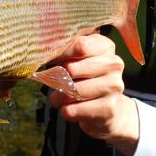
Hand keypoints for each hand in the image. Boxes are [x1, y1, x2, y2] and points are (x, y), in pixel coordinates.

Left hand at [49, 34, 139, 155]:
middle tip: (52, 83)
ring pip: (71, 91)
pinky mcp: (109, 108)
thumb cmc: (86, 78)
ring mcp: (114, 86)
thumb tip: (41, 53)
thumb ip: (64, 51)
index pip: (78, 45)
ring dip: (58, 97)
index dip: (58, 54)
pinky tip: (70, 108)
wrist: (108, 108)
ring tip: (58, 98)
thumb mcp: (78, 59)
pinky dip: (65, 111)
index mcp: (105, 46)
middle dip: (55, 78)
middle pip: (71, 68)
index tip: (48, 61)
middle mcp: (113, 64)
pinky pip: (73, 110)